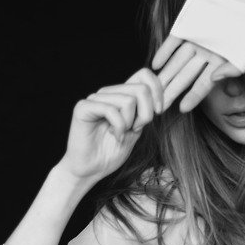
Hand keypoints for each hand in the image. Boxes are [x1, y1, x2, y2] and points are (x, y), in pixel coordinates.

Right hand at [60, 67, 164, 182]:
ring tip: (120, 134)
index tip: (158, 112)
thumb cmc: (111, 152)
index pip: (145, 74)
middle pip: (141, 89)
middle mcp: (108, 92)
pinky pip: (111, 110)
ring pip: (128, 100)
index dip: (158, 90)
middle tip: (135, 129)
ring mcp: (95, 98)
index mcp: (121, 95)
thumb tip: (161, 99)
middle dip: (146, 114)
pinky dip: (119, 127)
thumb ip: (145, 113)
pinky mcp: (83, 107)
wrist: (90, 170)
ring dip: (130, 123)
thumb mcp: (136, 131)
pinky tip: (114, 136)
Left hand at [151, 34, 241, 112]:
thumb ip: (234, 69)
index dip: (193, 96)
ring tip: (154, 89)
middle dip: (173, 91)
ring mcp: (196, 39)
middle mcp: (207, 53)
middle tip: (159, 106)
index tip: (182, 108)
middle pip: (187, 75)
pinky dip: (165, 52)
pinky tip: (156, 65)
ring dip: (166, 75)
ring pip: (178, 61)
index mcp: (220, 62)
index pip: (204, 84)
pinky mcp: (188, 25)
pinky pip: (174, 41)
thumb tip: (215, 79)